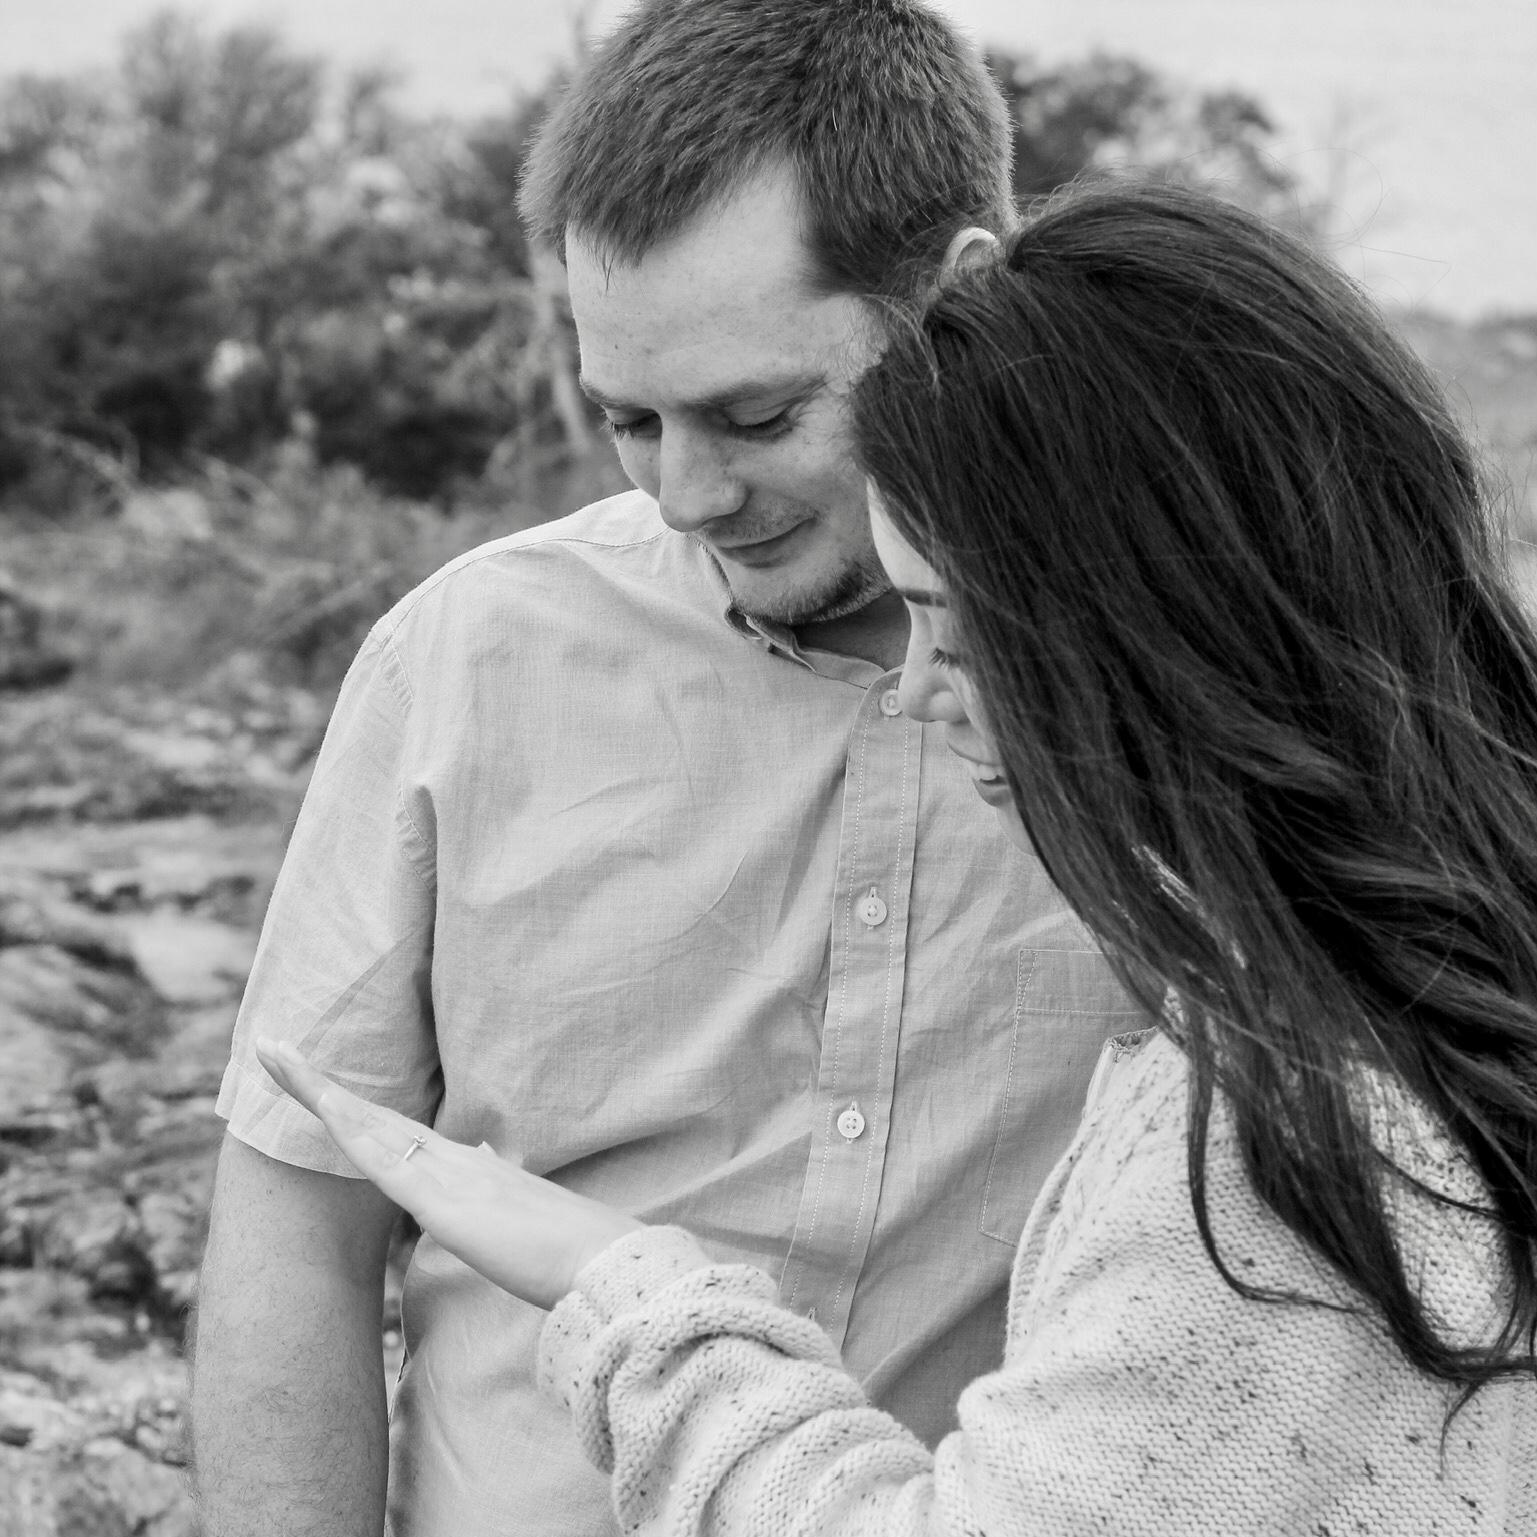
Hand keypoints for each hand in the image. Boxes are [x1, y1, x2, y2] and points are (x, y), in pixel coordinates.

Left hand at [254, 1037, 644, 1309]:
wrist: (601, 1265)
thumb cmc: (570, 1257)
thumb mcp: (524, 1228)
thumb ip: (503, 1203)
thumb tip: (492, 1173)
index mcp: (471, 1168)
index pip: (398, 1131)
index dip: (356, 1108)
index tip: (321, 1087)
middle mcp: (454, 1158)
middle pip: (372, 1112)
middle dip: (319, 1082)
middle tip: (272, 1046)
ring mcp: (446, 1173)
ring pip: (365, 1121)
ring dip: (315, 1088)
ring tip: (272, 1054)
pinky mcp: (440, 1198)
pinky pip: (378, 1153)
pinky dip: (343, 1123)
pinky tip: (315, 1099)